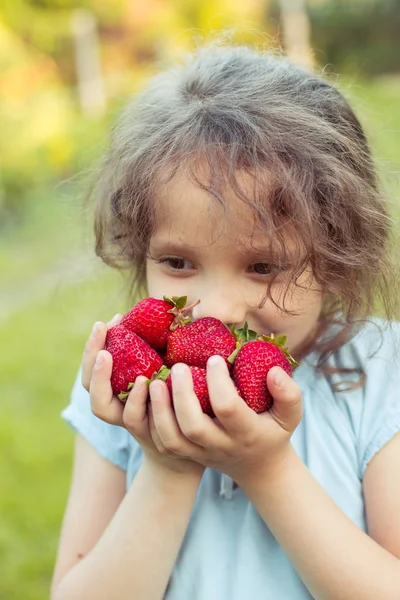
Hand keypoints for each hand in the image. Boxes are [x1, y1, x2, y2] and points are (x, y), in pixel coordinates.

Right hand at [81, 317, 204, 479]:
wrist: (195, 444)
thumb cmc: (183, 398)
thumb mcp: (172, 368)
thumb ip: (169, 347)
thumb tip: (183, 305)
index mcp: (119, 388)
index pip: (95, 366)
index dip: (94, 344)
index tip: (107, 320)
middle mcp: (117, 405)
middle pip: (89, 384)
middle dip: (90, 354)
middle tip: (101, 328)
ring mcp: (129, 421)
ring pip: (101, 407)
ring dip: (103, 378)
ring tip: (110, 355)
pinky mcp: (147, 433)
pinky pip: (133, 418)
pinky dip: (135, 399)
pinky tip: (146, 382)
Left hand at [147, 355, 302, 486]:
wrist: (259, 468)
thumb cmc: (273, 431)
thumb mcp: (290, 415)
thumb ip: (289, 394)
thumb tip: (273, 371)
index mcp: (246, 433)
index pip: (228, 408)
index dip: (219, 382)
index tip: (214, 358)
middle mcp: (220, 446)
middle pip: (194, 426)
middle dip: (182, 395)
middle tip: (178, 367)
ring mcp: (200, 453)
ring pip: (172, 439)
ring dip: (160, 410)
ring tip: (154, 382)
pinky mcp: (186, 455)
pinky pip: (163, 443)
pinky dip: (152, 421)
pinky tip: (150, 396)